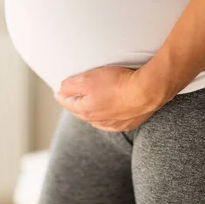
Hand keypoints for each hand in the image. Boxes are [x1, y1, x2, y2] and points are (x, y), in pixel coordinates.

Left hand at [55, 65, 171, 131]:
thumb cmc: (117, 82)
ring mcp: (114, 124)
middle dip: (75, 104)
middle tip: (71, 97)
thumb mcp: (87, 79)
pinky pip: (112, 122)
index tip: (57, 91)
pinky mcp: (129, 123)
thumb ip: (70, 85)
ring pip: (97, 119)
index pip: (68, 103)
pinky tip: (109, 111)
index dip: (61, 96)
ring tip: (89, 103)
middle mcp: (98, 121)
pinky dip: (107, 116)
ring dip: (91, 111)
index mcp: (86, 111)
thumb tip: (60, 90)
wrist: (147, 91)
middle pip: (81, 112)